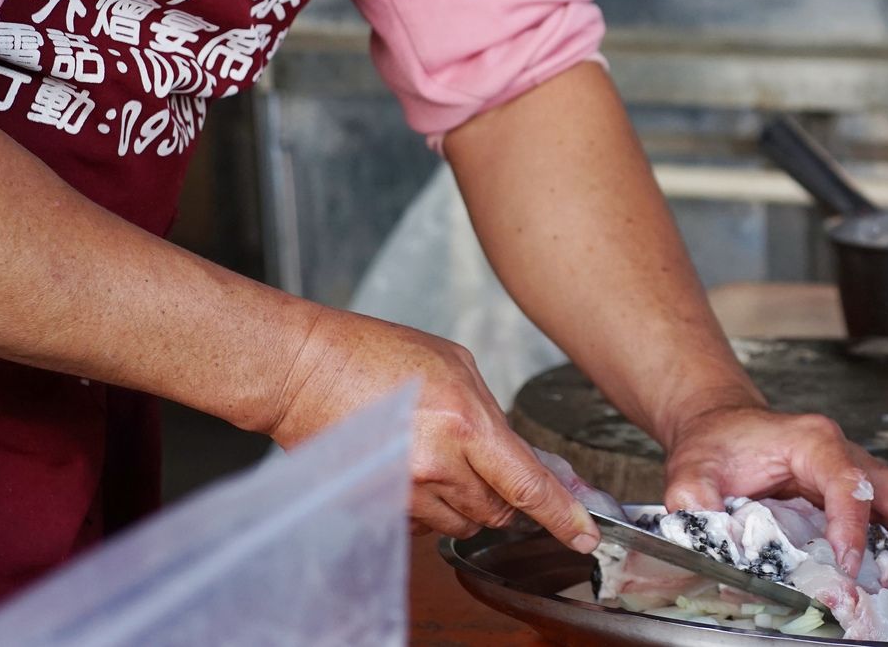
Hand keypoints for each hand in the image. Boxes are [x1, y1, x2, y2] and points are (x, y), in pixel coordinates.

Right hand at [265, 308, 598, 551]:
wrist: (302, 371)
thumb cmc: (373, 353)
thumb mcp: (453, 364)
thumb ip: (489, 413)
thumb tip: (514, 452)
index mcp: (464, 422)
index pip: (528, 484)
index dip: (563, 515)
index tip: (585, 534)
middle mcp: (437, 465)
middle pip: (498, 511)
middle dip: (505, 497)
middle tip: (486, 466)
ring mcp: (404, 492)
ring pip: (461, 522)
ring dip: (463, 500)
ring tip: (435, 455)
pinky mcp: (378, 507)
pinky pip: (422, 524)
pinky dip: (427, 504)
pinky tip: (409, 465)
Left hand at [661, 403, 887, 603]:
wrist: (724, 429)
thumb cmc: (717, 445)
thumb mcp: (692, 468)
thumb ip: (695, 498)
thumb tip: (702, 532)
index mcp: (813, 442)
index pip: (846, 480)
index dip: (852, 522)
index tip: (850, 565)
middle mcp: (850, 458)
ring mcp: (864, 478)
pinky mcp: (866, 501)